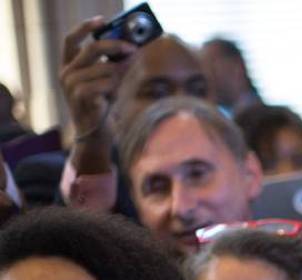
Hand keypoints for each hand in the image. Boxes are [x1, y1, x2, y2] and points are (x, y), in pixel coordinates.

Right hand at [58, 17, 135, 170]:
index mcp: (69, 66)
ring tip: (121, 84)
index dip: (86, 28)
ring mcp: (70, 85)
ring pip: (102, 68)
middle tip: (132, 48)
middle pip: (91, 49)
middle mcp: (66, 73)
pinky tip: (113, 96)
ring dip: (118, 74)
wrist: (96, 134)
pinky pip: (103, 84)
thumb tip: (131, 49)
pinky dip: (113, 87)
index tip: (103, 20)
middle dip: (114, 46)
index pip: (72, 40)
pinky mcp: (79, 97)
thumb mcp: (110, 82)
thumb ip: (116, 65)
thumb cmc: (103, 107)